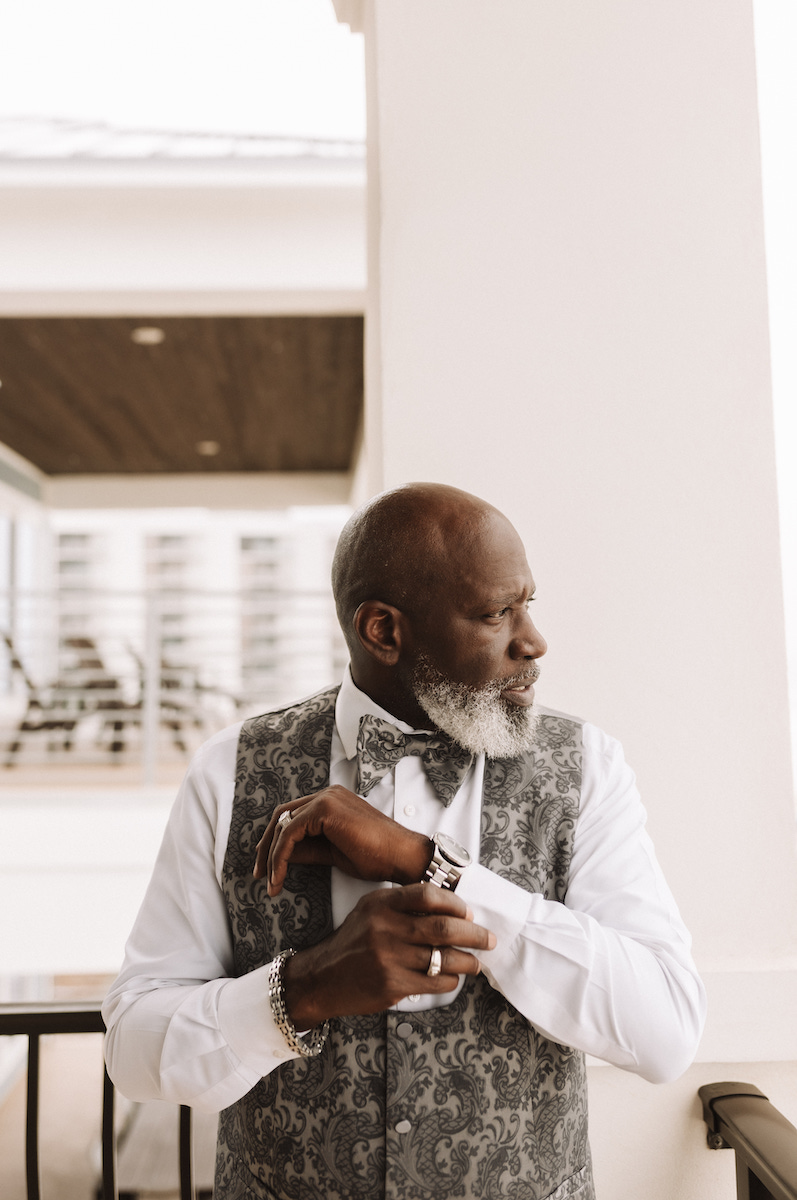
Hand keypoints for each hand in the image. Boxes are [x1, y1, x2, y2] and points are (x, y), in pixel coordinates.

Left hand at [253, 785, 432, 896]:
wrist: (401, 856)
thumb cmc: (376, 857)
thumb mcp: (332, 854)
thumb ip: (307, 850)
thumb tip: (281, 857)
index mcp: (332, 801)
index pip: (292, 816)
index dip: (275, 841)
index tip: (267, 867)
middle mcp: (327, 794)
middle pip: (282, 816)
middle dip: (266, 847)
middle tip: (259, 874)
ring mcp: (326, 798)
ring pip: (283, 824)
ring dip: (271, 855)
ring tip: (270, 882)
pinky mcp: (324, 809)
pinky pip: (290, 833)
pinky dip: (280, 856)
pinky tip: (279, 877)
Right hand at [282, 882, 496, 1026]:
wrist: (322, 977)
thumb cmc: (354, 941)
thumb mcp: (371, 910)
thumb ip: (404, 904)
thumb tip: (452, 909)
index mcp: (382, 904)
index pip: (429, 895)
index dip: (456, 904)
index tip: (469, 914)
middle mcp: (385, 928)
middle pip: (444, 928)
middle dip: (475, 935)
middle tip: (488, 939)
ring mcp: (388, 958)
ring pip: (444, 958)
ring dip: (468, 961)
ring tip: (475, 962)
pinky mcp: (391, 985)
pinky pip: (435, 982)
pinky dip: (450, 980)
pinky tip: (451, 977)